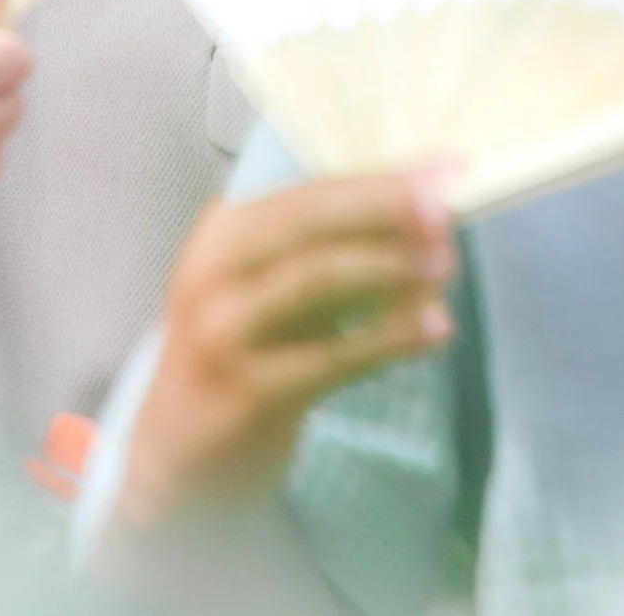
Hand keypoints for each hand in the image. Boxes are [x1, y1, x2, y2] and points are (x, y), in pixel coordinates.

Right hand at [114, 175, 455, 532]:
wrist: (175, 455)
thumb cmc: (241, 356)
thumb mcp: (272, 290)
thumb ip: (331, 252)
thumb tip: (424, 218)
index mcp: (226, 231)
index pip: (313, 189)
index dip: (384, 177)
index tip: (448, 168)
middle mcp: (215, 270)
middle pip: (312, 220)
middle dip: (386, 207)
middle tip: (446, 208)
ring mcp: (223, 331)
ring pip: (318, 278)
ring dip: (390, 267)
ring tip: (444, 267)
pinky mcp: (245, 391)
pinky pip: (330, 356)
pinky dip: (388, 339)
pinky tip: (433, 331)